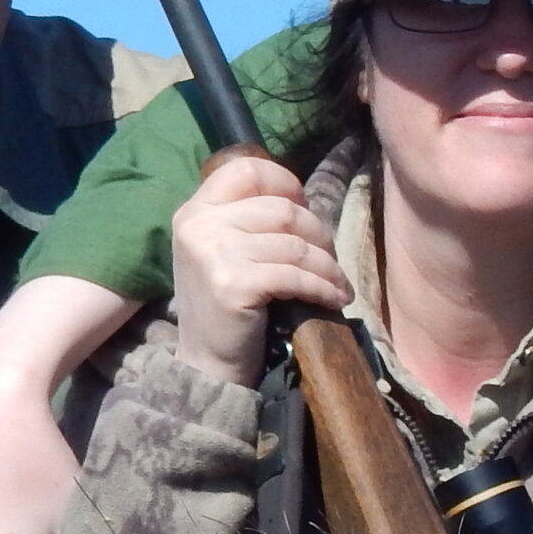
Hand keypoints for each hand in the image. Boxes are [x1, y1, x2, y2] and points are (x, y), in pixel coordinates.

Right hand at [169, 154, 345, 387]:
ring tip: (337, 283)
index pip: (246, 169)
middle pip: (281, 209)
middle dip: (318, 233)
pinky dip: (323, 287)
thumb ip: (246, 219)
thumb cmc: (224, 308)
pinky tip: (334, 298)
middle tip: (329, 258)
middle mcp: (199, 225)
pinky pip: (295, 274)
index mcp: (194, 210)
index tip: (304, 206)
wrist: (207, 364)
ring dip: (328, 265)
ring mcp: (214, 253)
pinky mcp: (234, 283)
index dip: (284, 182)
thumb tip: (300, 199)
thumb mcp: (222, 251)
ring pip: (294, 244)